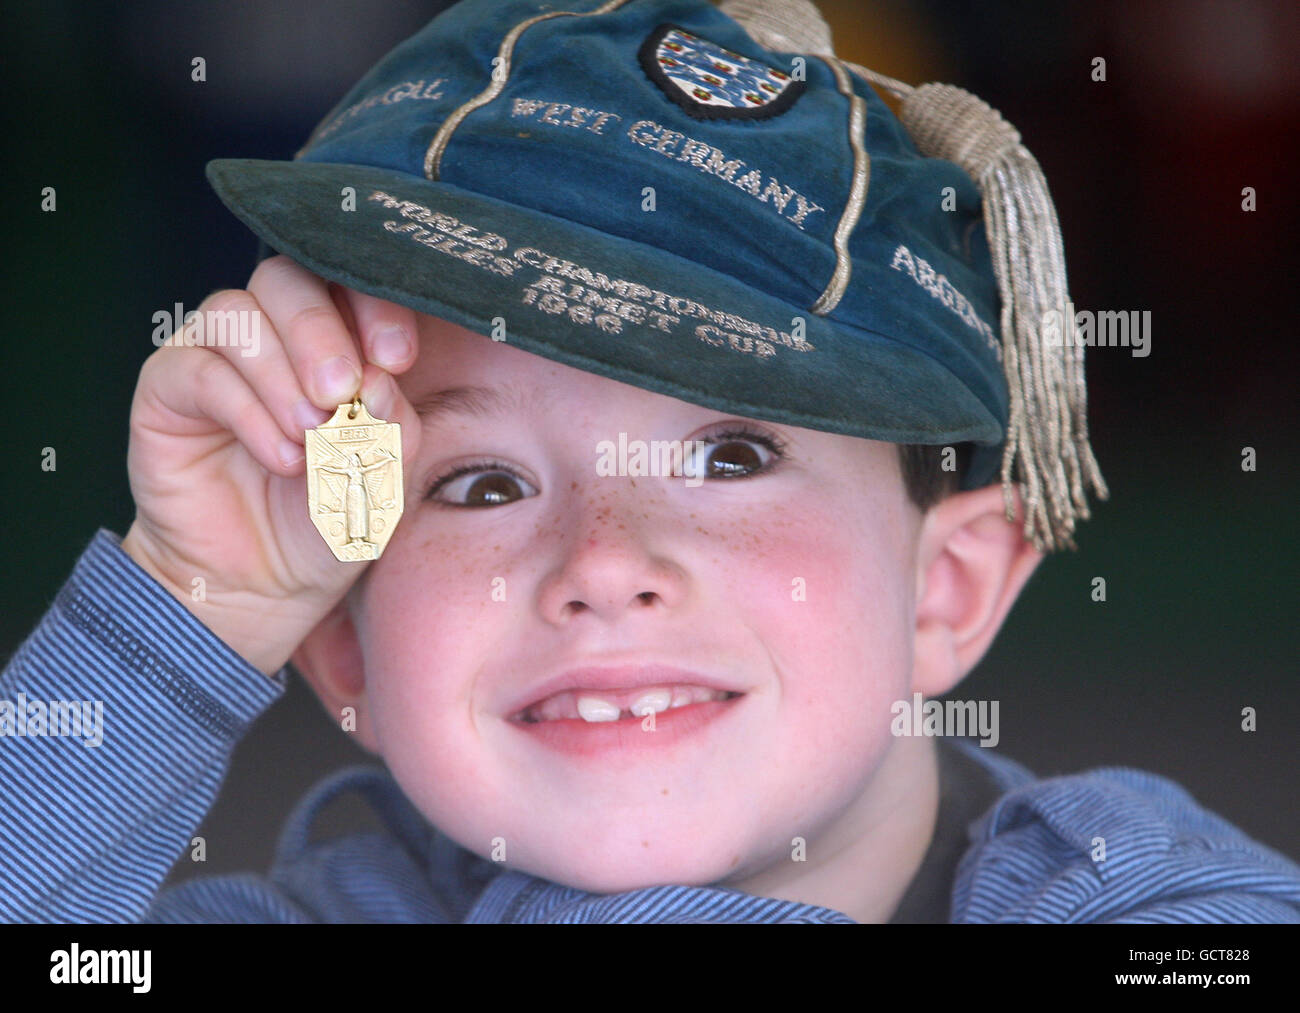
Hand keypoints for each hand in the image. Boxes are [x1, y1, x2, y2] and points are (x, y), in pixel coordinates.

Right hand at [121, 256, 422, 675]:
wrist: (267, 583)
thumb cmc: (330, 517)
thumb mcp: (384, 477)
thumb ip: (392, 425)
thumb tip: (377, 381)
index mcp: (333, 336)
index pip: (347, 282)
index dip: (374, 306)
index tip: (397, 357)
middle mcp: (271, 334)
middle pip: (286, 281)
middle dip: (321, 332)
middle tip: (341, 391)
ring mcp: (214, 355)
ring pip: (237, 314)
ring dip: (282, 373)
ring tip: (311, 435)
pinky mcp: (167, 389)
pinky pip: (199, 370)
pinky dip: (248, 410)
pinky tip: (282, 456)